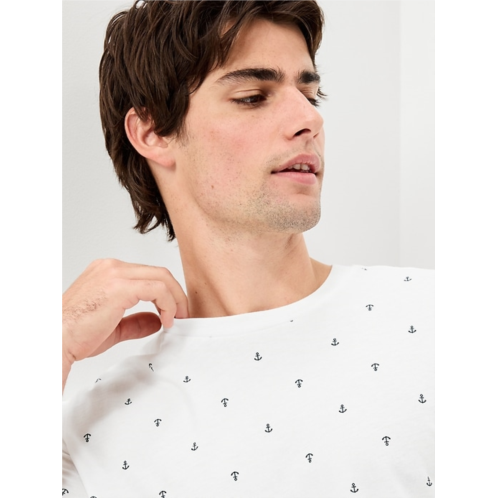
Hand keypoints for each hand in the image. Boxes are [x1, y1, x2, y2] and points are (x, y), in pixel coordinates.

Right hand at [62, 259, 188, 389]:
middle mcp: (111, 267)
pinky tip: (167, 320)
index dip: (166, 292)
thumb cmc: (74, 335)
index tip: (173, 312)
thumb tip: (157, 321)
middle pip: (158, 272)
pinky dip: (168, 304)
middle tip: (183, 315)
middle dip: (176, 294)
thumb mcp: (112, 326)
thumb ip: (135, 321)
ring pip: (161, 277)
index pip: (147, 274)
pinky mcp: (119, 287)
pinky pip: (157, 288)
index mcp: (107, 272)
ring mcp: (114, 274)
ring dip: (176, 299)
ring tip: (177, 318)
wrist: (57, 340)